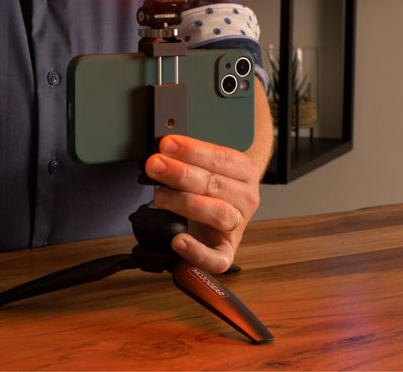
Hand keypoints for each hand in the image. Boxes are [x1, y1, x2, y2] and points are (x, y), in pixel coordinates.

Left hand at [145, 134, 260, 272]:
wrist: (222, 214)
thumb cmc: (210, 187)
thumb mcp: (205, 167)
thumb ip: (188, 158)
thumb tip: (162, 148)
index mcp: (244, 172)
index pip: (220, 157)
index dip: (191, 150)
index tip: (166, 145)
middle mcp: (246, 198)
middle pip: (214, 184)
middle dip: (180, 173)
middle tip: (155, 166)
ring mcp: (238, 226)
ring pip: (217, 213)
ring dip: (185, 203)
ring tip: (160, 196)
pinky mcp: (226, 253)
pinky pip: (217, 258)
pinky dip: (197, 251)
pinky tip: (178, 240)